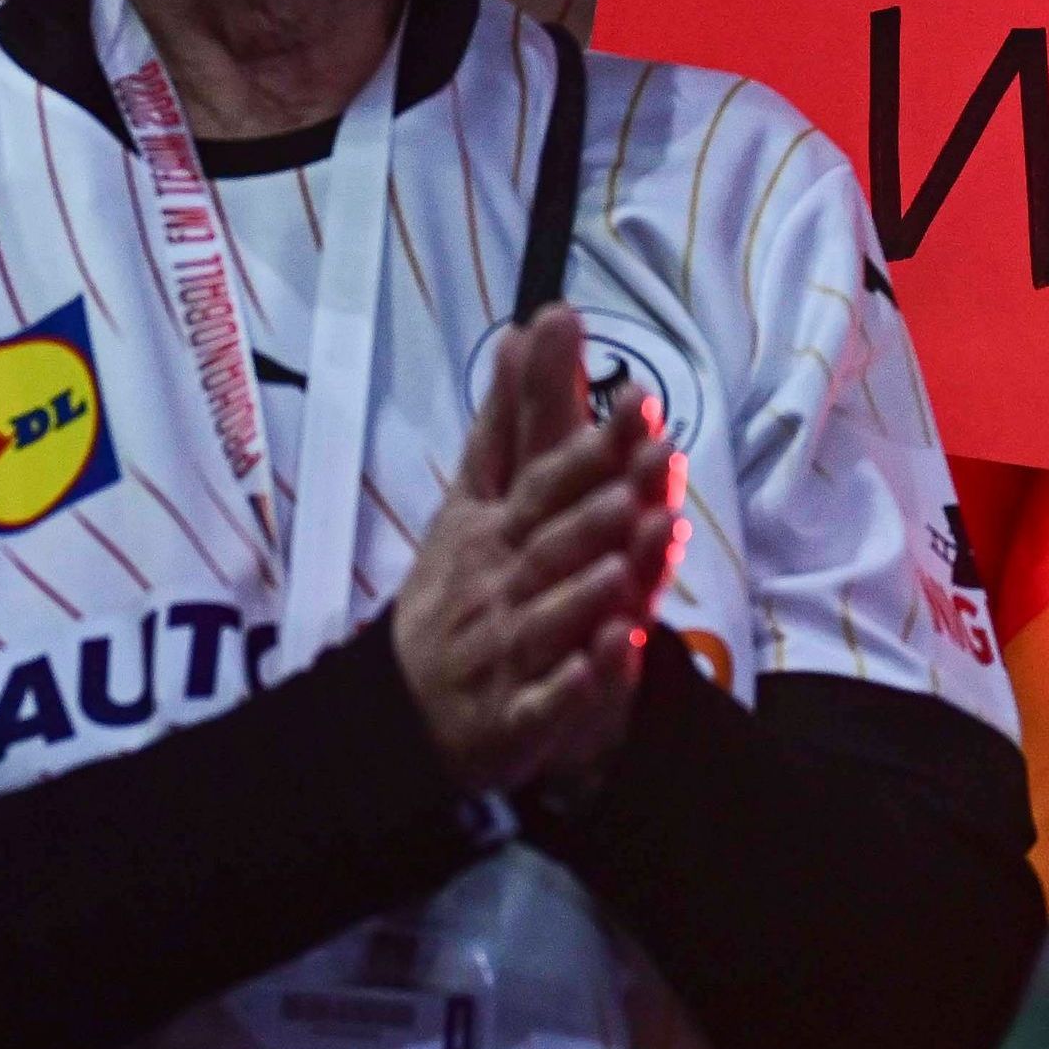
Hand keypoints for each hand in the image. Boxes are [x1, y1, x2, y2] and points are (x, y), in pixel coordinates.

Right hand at [390, 313, 676, 798]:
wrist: (404, 706)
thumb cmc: (455, 588)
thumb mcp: (471, 501)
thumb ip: (507, 421)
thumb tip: (523, 331)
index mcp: (493, 534)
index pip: (543, 484)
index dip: (590, 448)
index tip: (638, 405)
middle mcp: (499, 587)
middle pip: (548, 546)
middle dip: (595, 513)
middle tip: (644, 476)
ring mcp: (506, 655)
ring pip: (547, 622)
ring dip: (584, 594)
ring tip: (625, 566)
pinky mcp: (514, 717)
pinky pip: (544, 703)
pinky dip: (573, 686)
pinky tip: (605, 663)